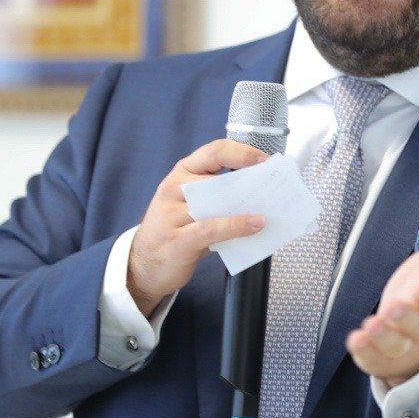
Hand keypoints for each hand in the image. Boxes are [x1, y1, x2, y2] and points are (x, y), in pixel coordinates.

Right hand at [127, 139, 268, 316]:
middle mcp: (174, 189)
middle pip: (218, 176)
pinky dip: (237, 226)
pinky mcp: (176, 240)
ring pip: (216, 202)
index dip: (243, 153)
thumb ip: (219, 198)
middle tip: (275, 185)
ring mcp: (172, 214)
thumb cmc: (176, 231)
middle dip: (250, 179)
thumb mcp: (193, 207)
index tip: (266, 160)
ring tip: (271, 206)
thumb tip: (258, 196)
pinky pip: (211, 228)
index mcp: (182, 173)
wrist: (142, 266)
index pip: (214, 151)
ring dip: (247, 203)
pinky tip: (255, 225)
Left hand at [346, 211, 418, 386]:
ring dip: (384, 337)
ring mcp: (402, 345)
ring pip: (395, 346)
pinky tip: (356, 339)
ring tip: (372, 325)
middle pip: (417, 326)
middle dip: (406, 318)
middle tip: (394, 309)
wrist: (414, 328)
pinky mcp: (382, 357)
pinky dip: (364, 351)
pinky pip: (374, 358)